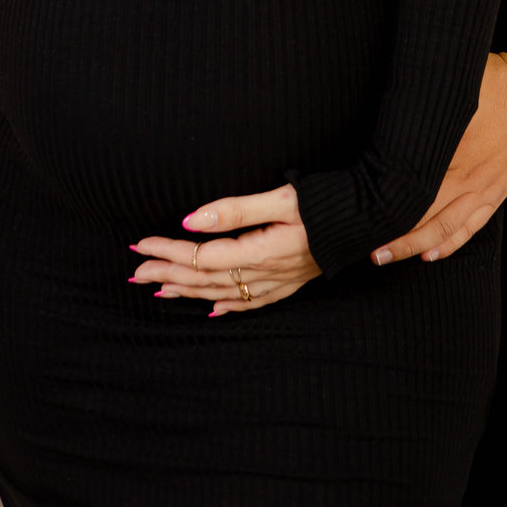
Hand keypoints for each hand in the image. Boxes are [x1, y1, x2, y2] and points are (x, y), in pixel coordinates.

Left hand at [130, 184, 320, 316]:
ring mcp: (280, 281)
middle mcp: (268, 273)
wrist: (372, 215)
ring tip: (159, 289)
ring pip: (224, 293)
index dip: (169, 251)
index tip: (141, 244)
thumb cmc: (328, 202)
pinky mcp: (291, 281)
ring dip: (189, 291)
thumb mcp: (282, 197)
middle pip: (208, 279)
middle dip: (169, 273)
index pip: (203, 257)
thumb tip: (191, 220)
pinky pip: (251, 302)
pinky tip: (212, 309)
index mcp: (262, 252)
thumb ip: (236, 210)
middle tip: (135, 271)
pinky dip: (227, 305)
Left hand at [371, 52, 506, 265]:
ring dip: (414, 247)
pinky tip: (429, 256)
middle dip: (392, 235)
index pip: (413, 186)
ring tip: (385, 257)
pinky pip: (471, 228)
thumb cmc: (497, 81)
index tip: (362, 213)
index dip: (386, 204)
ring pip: (445, 229)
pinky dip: (449, 245)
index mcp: (454, 149)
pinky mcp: (496, 194)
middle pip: (423, 216)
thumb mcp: (461, 84)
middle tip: (363, 246)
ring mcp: (484, 190)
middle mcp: (468, 177)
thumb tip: (398, 94)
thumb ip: (430, 98)